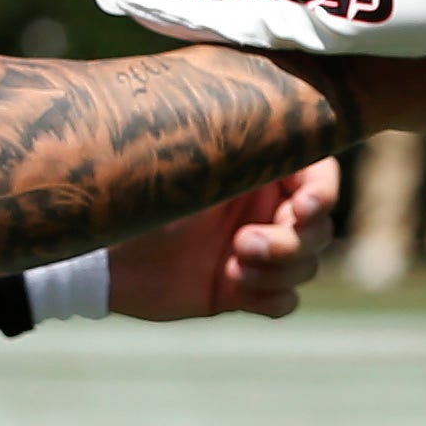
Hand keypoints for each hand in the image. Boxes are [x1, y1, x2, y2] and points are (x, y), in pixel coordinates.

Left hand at [104, 159, 340, 318]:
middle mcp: (265, 208)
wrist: (102, 253)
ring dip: (280, 270)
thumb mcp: (193, 163)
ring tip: (234, 267)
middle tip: (244, 244)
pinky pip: (286, 301)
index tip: (302, 208)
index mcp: (260, 169)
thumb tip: (291, 124)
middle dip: (291, 241)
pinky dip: (273, 298)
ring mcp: (257, 252)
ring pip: (307, 265)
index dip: (323, 194)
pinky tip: (236, 288)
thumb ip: (242, 145)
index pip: (320, 175)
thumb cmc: (143, 193)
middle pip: (320, 228)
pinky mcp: (242, 290)